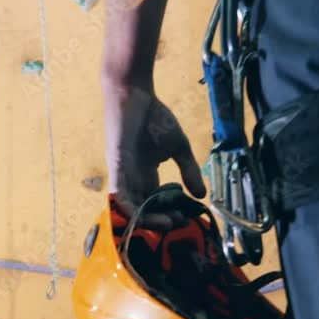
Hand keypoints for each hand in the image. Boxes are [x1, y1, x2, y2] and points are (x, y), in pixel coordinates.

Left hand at [103, 84, 206, 228]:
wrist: (135, 94)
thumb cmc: (154, 117)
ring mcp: (123, 175)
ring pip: (130, 208)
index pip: (155, 203)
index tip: (187, 217)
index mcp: (146, 175)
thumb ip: (189, 170)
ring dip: (146, 219)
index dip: (169, 214)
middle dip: (160, 221)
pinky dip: (128, 207)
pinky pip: (118, 193)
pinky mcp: (116, 166)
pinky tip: (142, 215)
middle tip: (179, 224)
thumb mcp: (178, 147)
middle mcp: (132, 179)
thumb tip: (202, 196)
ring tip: (166, 223)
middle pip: (143, 210)